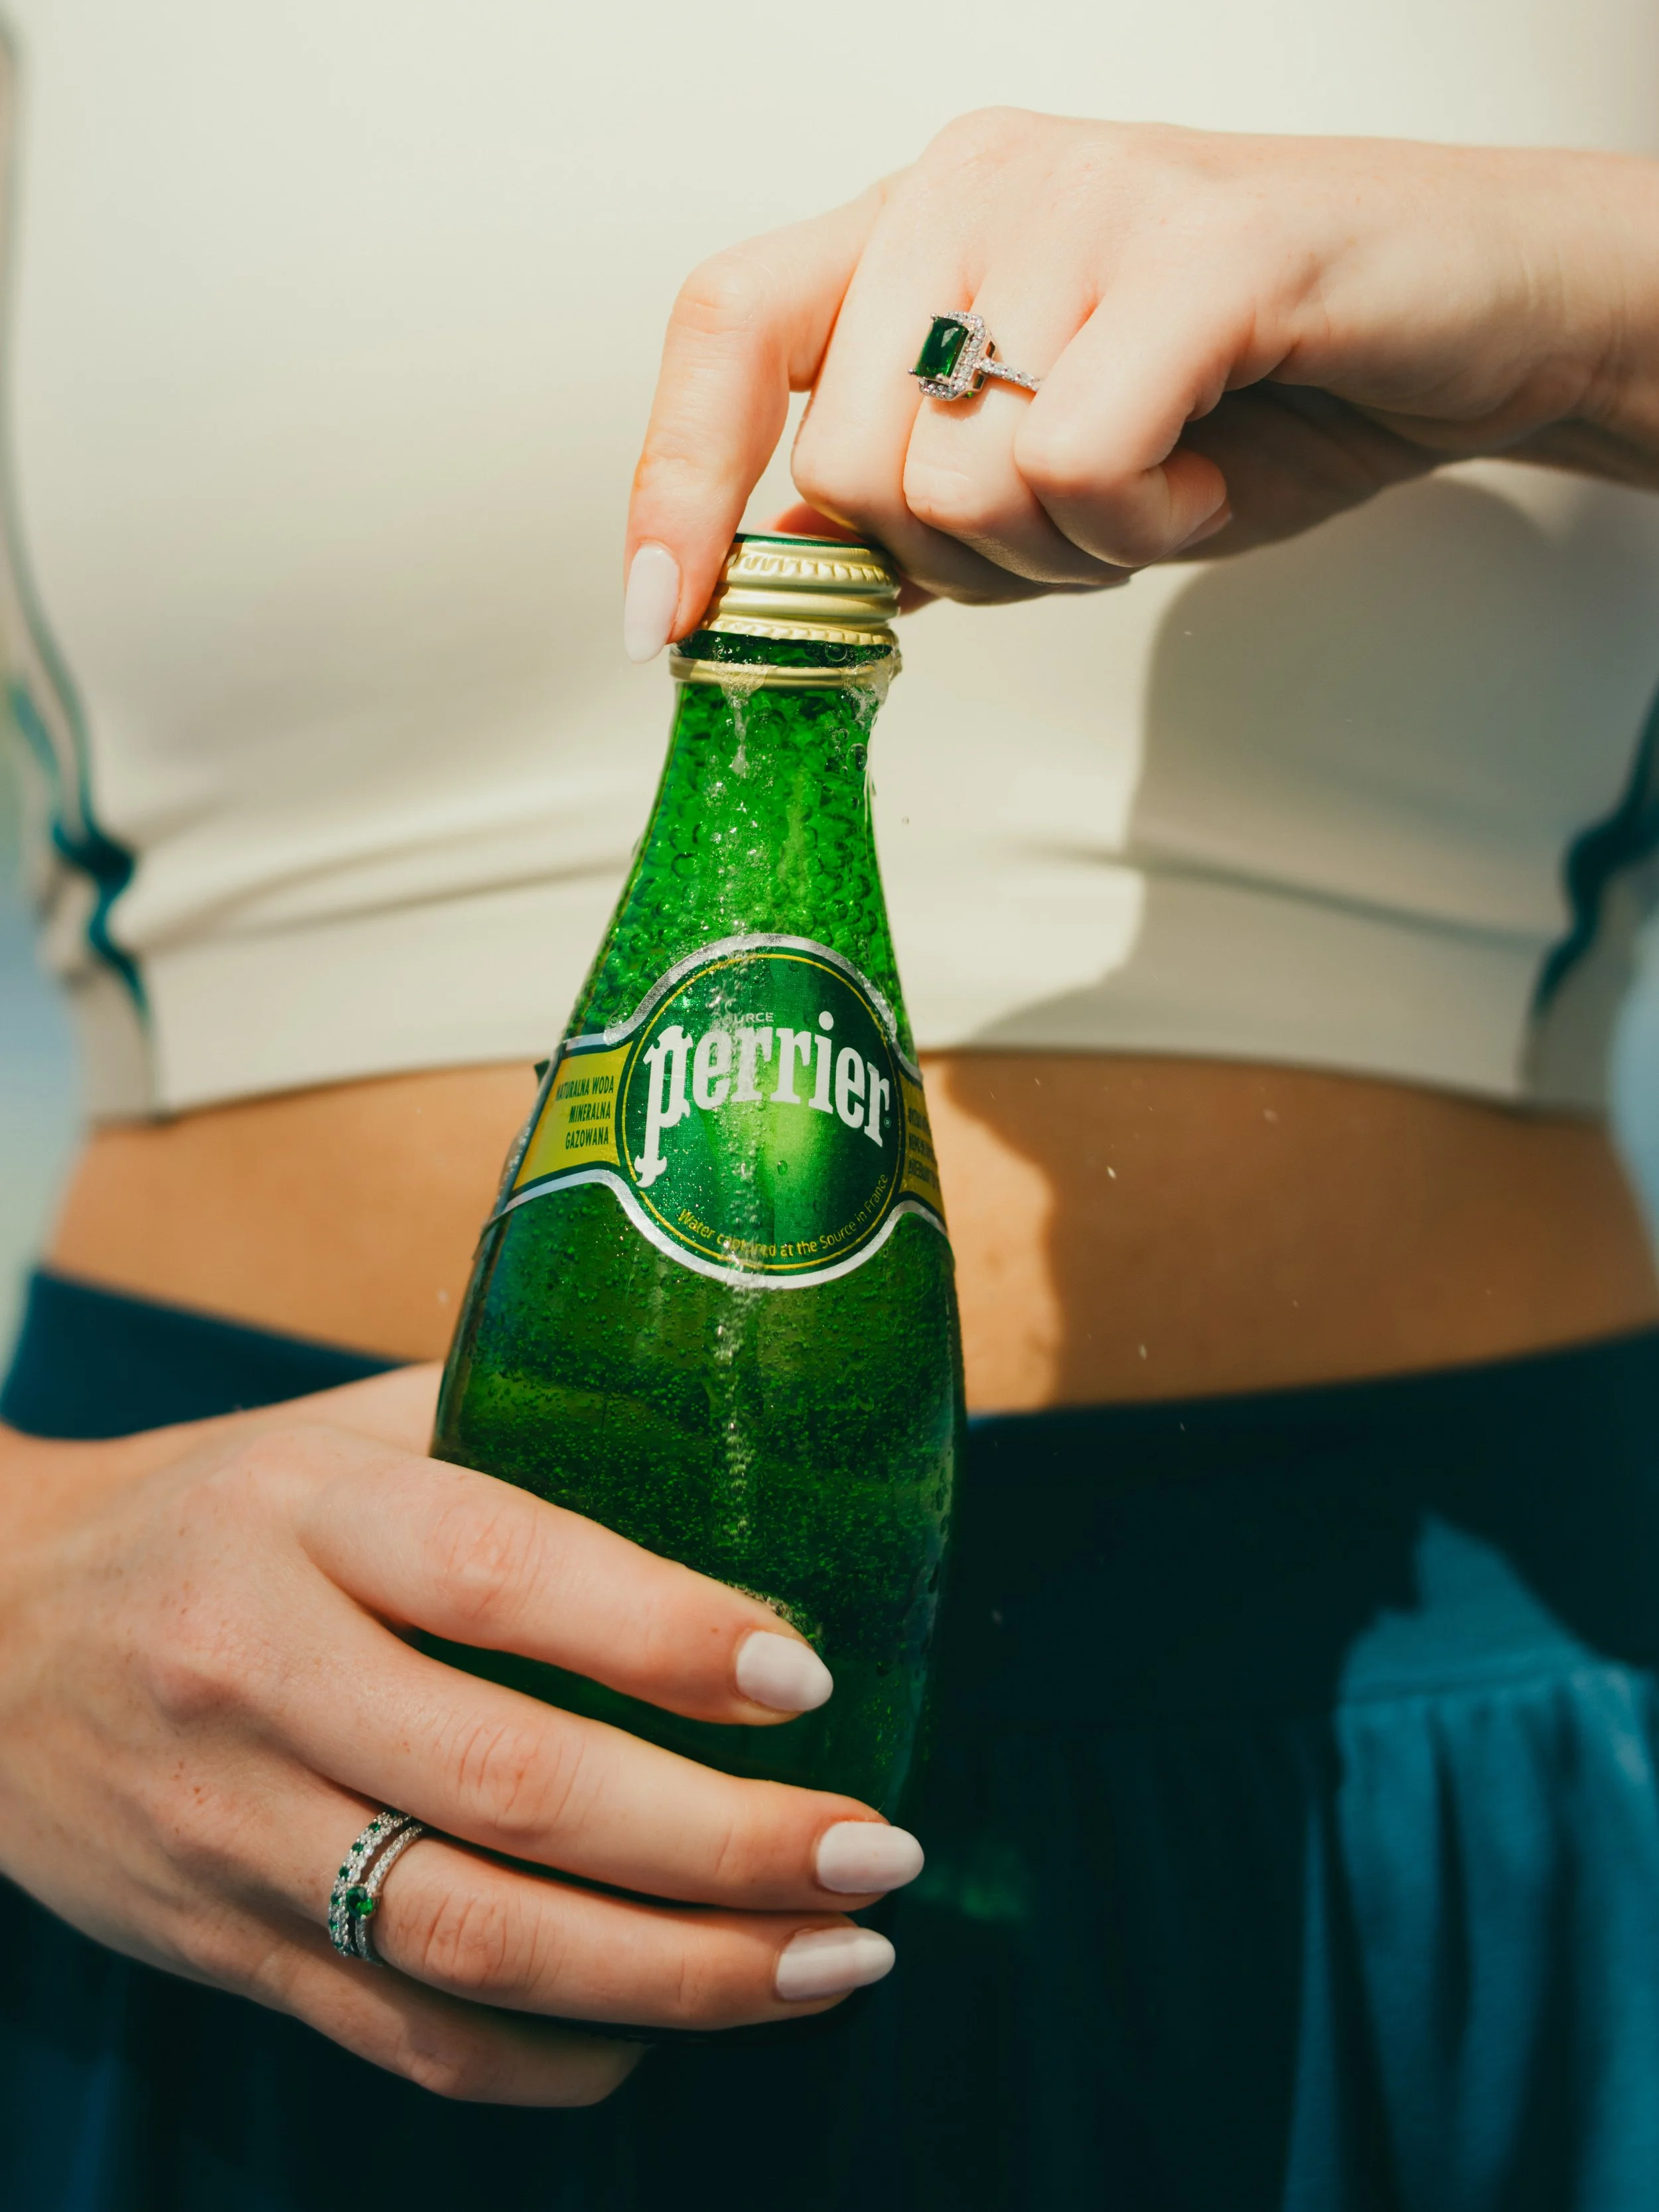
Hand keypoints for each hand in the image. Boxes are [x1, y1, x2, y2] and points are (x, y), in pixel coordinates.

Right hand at [0, 1367, 920, 2103]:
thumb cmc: (209, 1511)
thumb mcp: (335, 1432)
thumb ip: (505, 1428)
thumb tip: (727, 1440)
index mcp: (304, 1516)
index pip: (502, 1573)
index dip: (665, 1631)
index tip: (805, 1677)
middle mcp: (259, 1672)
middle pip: (512, 1786)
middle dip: (723, 1843)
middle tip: (874, 1854)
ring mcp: (231, 1830)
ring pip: (472, 1939)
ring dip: (677, 1973)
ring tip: (833, 1962)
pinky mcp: (220, 1946)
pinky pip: (403, 2033)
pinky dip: (554, 2056)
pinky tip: (670, 2029)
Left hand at [624, 110, 1658, 645]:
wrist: (1460, 322)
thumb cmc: (1248, 392)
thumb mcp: (1040, 458)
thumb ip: (904, 497)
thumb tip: (769, 573)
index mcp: (917, 223)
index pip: (728, 325)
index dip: (673, 480)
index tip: (660, 619)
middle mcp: (976, 182)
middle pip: (851, 467)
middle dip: (964, 564)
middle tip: (1082, 526)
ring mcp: (1084, 198)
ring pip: (960, 482)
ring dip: (1068, 550)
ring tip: (1164, 485)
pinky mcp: (1199, 250)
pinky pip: (1079, 461)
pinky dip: (1145, 526)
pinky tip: (1208, 481)